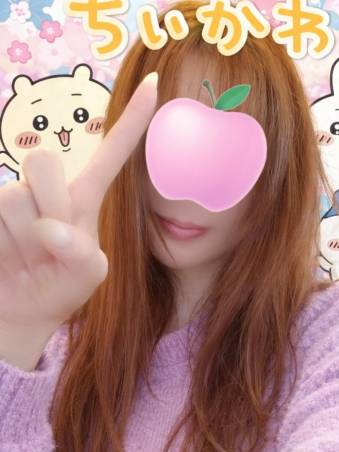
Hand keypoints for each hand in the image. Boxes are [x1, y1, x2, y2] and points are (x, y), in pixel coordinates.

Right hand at [0, 71, 157, 330]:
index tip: (155, 85)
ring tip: (27, 260)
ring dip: (24, 236)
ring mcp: (11, 198)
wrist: (20, 310)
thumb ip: (82, 255)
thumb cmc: (60, 287)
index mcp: (83, 199)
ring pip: (14, 195)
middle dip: (47, 204)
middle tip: (50, 245)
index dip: (131, 122)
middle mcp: (46, 189)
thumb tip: (53, 232)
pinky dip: (3, 247)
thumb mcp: (86, 276)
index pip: (109, 155)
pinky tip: (7, 260)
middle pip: (42, 161)